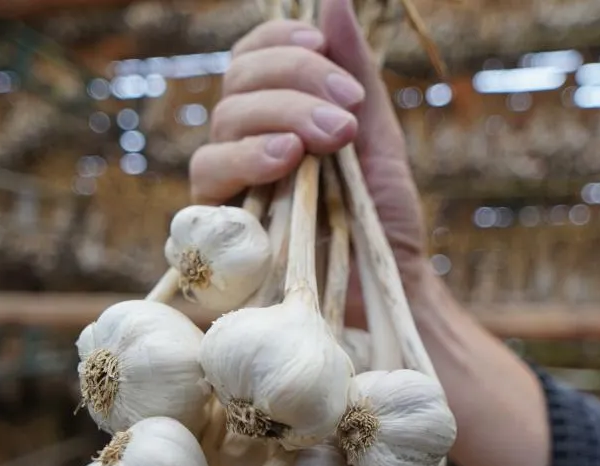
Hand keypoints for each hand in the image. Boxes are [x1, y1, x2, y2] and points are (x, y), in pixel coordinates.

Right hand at [189, 0, 431, 304]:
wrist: (389, 290)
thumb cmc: (381, 221)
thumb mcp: (376, 138)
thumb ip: (354, 73)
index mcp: (276, 118)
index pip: (252, 57)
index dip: (279, 40)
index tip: (322, 44)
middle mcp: (244, 145)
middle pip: (238, 82)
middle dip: (294, 80)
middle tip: (346, 112)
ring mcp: (228, 185)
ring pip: (223, 122)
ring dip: (278, 116)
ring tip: (327, 140)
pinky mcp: (217, 227)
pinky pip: (210, 176)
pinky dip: (247, 158)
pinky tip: (286, 160)